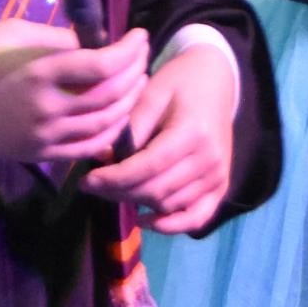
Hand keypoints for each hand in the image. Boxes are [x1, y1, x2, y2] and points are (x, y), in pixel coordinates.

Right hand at [0, 23, 150, 163]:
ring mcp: (45, 136)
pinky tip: (117, 115)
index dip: (129, 50)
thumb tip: (94, 42)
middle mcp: (48, 108)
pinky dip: (110, 132)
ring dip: (129, 103)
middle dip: (135, 73)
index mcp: (39, 72)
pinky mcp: (41, 154)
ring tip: (137, 82)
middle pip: (111, 94)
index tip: (140, 35)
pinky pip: (88, 147)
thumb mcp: (12, 34)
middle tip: (142, 56)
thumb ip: (56, 39)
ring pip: (106, 124)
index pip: (102, 64)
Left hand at [83, 46, 238, 234]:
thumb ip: (129, 128)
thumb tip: (104, 161)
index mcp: (193, 133)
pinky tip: (145, 220)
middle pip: (156, 190)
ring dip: (137, 203)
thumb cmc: (179, 83)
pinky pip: (195, 218)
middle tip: (92, 187)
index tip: (86, 180)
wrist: (215, 81)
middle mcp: (209, 160)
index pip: (147, 167)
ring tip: (113, 192)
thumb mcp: (151, 94)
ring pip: (169, 205)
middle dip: (119, 192)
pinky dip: (170, 225)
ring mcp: (218, 176)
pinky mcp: (220, 186)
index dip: (114, 178)